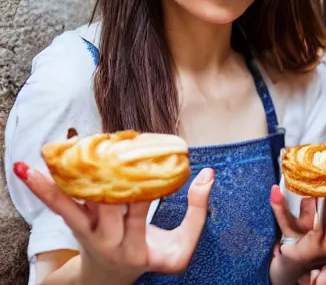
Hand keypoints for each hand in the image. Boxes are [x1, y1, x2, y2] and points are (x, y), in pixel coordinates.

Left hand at [14, 162, 213, 283]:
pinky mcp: (76, 226)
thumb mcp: (182, 247)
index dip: (142, 188)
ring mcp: (88, 233)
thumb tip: (207, 174)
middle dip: (108, 174)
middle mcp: (108, 241)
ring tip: (44, 158)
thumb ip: (198, 212)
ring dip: (58, 183)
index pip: (139, 211)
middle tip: (109, 145)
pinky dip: (45, 188)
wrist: (114, 278)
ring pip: (74, 206)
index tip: (151, 161)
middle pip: (107, 204)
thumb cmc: (152, 257)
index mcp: (136, 247)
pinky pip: (61, 206)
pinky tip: (27, 171)